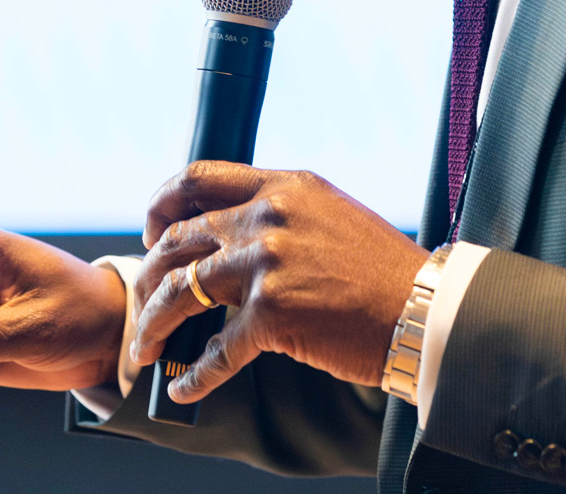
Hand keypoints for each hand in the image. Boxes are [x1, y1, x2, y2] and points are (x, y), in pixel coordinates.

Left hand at [128, 163, 427, 403]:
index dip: (161, 204)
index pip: (197, 178)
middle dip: (148, 274)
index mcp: (283, 187)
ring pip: (179, 291)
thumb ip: (279, 214)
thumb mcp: (329, 214)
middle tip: (142, 300)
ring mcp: (266, 264)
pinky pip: (215, 351)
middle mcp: (267, 217)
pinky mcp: (272, 314)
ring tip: (145, 349)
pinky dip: (194, 375)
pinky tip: (183, 387)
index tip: (152, 231)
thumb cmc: (382, 271)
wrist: (424, 309)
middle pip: (177, 238)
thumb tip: (229, 236)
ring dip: (153, 324)